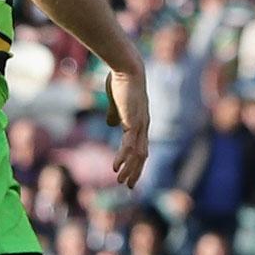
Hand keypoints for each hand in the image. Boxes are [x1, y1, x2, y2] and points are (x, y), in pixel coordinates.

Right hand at [106, 68, 149, 187]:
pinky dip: (123, 158)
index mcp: (140, 122)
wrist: (127, 68)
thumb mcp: (116, 102)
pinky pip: (129, 145)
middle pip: (142, 155)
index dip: (136, 162)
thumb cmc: (121, 81)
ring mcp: (140, 124)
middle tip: (128, 186)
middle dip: (136, 172)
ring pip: (137, 154)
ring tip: (120, 182)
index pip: (140, 147)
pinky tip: (115, 167)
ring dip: (129, 169)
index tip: (130, 174)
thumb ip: (115, 115)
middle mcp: (143, 126)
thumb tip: (111, 125)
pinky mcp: (133, 121)